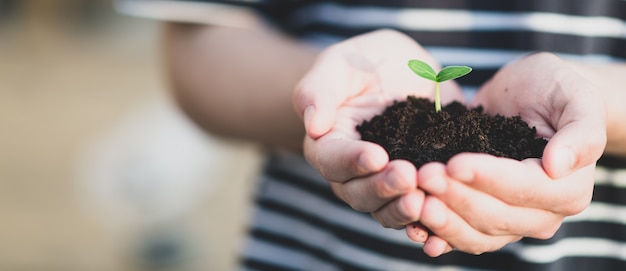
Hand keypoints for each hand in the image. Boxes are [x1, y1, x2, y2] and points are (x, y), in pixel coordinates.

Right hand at [293, 29, 464, 229]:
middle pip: (358, 194)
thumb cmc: (363, 61)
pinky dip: (429, 221)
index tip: (376, 155)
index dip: (352, 161)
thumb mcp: (339, 63)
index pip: (331, 161)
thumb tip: (312, 125)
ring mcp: (384, 183)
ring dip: (405, 210)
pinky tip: (444, 217)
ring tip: (426, 199)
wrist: (403, 69)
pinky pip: (418, 213)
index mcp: (328, 144)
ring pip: (387, 210)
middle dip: (383, 188)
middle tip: (408, 177)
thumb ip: (319, 90)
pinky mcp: (416, 187)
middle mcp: (352, 172)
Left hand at [412, 52, 606, 255]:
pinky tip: (413, 224)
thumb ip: (580, 132)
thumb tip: (559, 166)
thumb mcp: (576, 97)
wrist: (529, 95)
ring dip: (442, 219)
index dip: (488, 178)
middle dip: (456, 197)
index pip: (524, 188)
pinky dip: (437, 232)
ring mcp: (511, 222)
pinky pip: (461, 234)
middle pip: (495, 215)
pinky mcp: (484, 219)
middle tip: (422, 176)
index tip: (453, 163)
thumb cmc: (556, 91)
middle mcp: (542, 214)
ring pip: (475, 233)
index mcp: (569, 189)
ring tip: (412, 198)